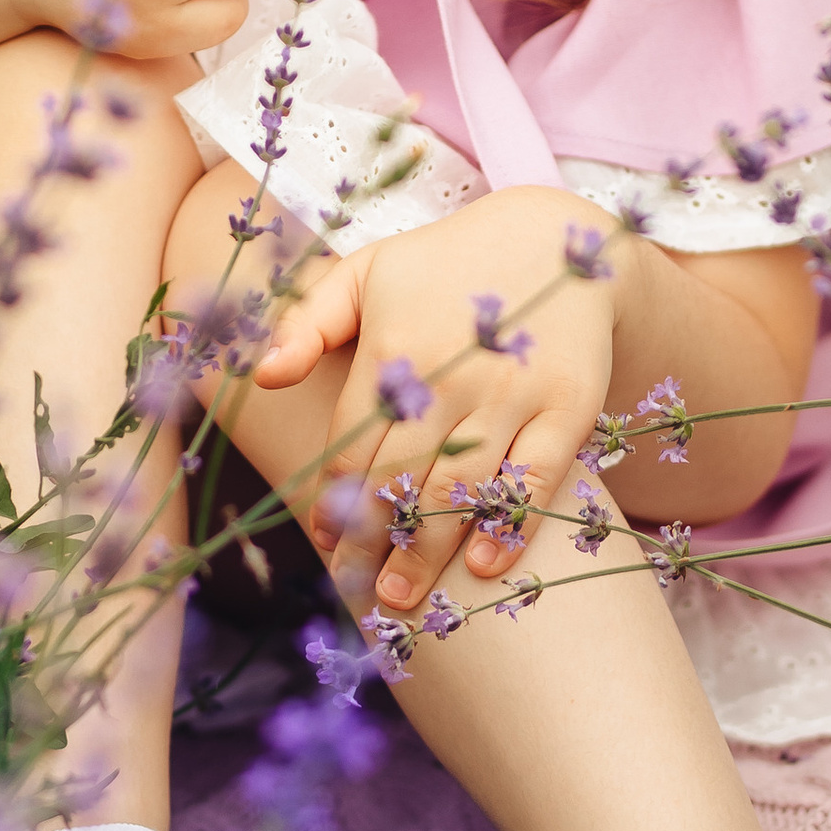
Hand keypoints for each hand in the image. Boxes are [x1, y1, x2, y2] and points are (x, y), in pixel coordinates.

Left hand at [252, 188, 628, 617]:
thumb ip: (307, 322)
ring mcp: (512, 391)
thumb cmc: (442, 263)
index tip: (324, 539)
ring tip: (401, 596)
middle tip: (357, 588)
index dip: (333, 497)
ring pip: (461, 488)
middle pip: (400, 477)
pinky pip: (537, 477)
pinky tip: (484, 564)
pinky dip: (509, 524)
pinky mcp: (569, 404)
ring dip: (427, 549)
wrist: (549, 234)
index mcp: (392, 347)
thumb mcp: (366, 272)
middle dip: (372, 540)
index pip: (351, 443)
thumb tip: (262, 376)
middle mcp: (450, 374)